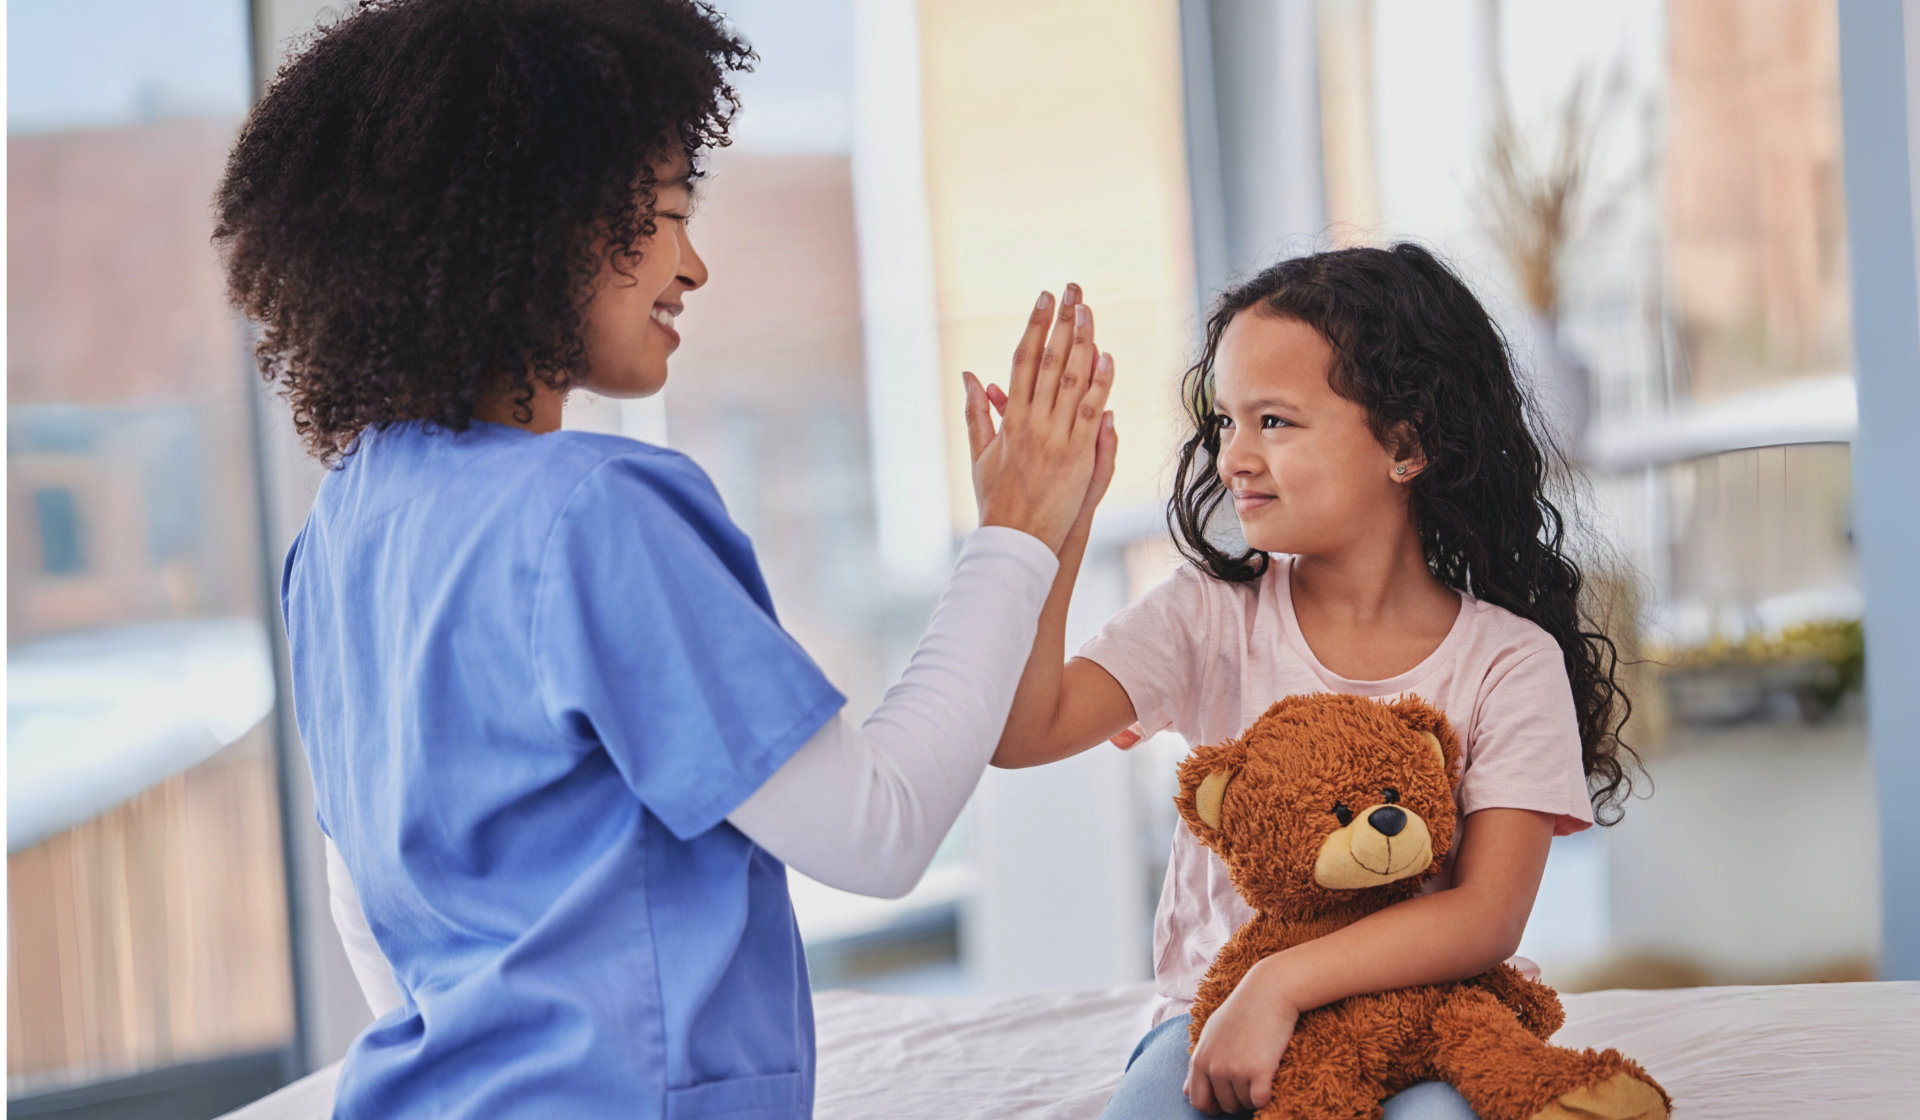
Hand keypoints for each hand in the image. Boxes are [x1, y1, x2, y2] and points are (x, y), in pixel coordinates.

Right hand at [961, 284, 1115, 551]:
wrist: (1016, 541)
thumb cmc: (995, 500)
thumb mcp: (979, 454)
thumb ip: (976, 412)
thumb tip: (970, 374)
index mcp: (1008, 420)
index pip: (1023, 361)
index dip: (1034, 327)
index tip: (1044, 299)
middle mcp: (1032, 423)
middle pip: (1051, 361)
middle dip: (1062, 322)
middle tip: (1072, 290)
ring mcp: (1057, 438)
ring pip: (1073, 380)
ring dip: (1083, 342)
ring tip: (1089, 311)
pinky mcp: (1078, 456)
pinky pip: (1092, 411)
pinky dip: (1100, 383)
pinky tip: (1107, 356)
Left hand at [1184, 958, 1302, 1114]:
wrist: (1269, 992)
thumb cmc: (1241, 1011)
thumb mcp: (1212, 1034)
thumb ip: (1199, 1063)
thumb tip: (1185, 1091)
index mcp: (1200, 1058)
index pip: (1198, 1101)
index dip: (1213, 1106)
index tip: (1226, 1100)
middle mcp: (1214, 1066)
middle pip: (1225, 1105)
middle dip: (1237, 1100)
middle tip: (1249, 1082)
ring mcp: (1235, 1069)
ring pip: (1244, 1103)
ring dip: (1253, 1095)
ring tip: (1260, 1071)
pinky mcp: (1259, 1070)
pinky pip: (1260, 1100)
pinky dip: (1266, 1096)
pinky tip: (1270, 1078)